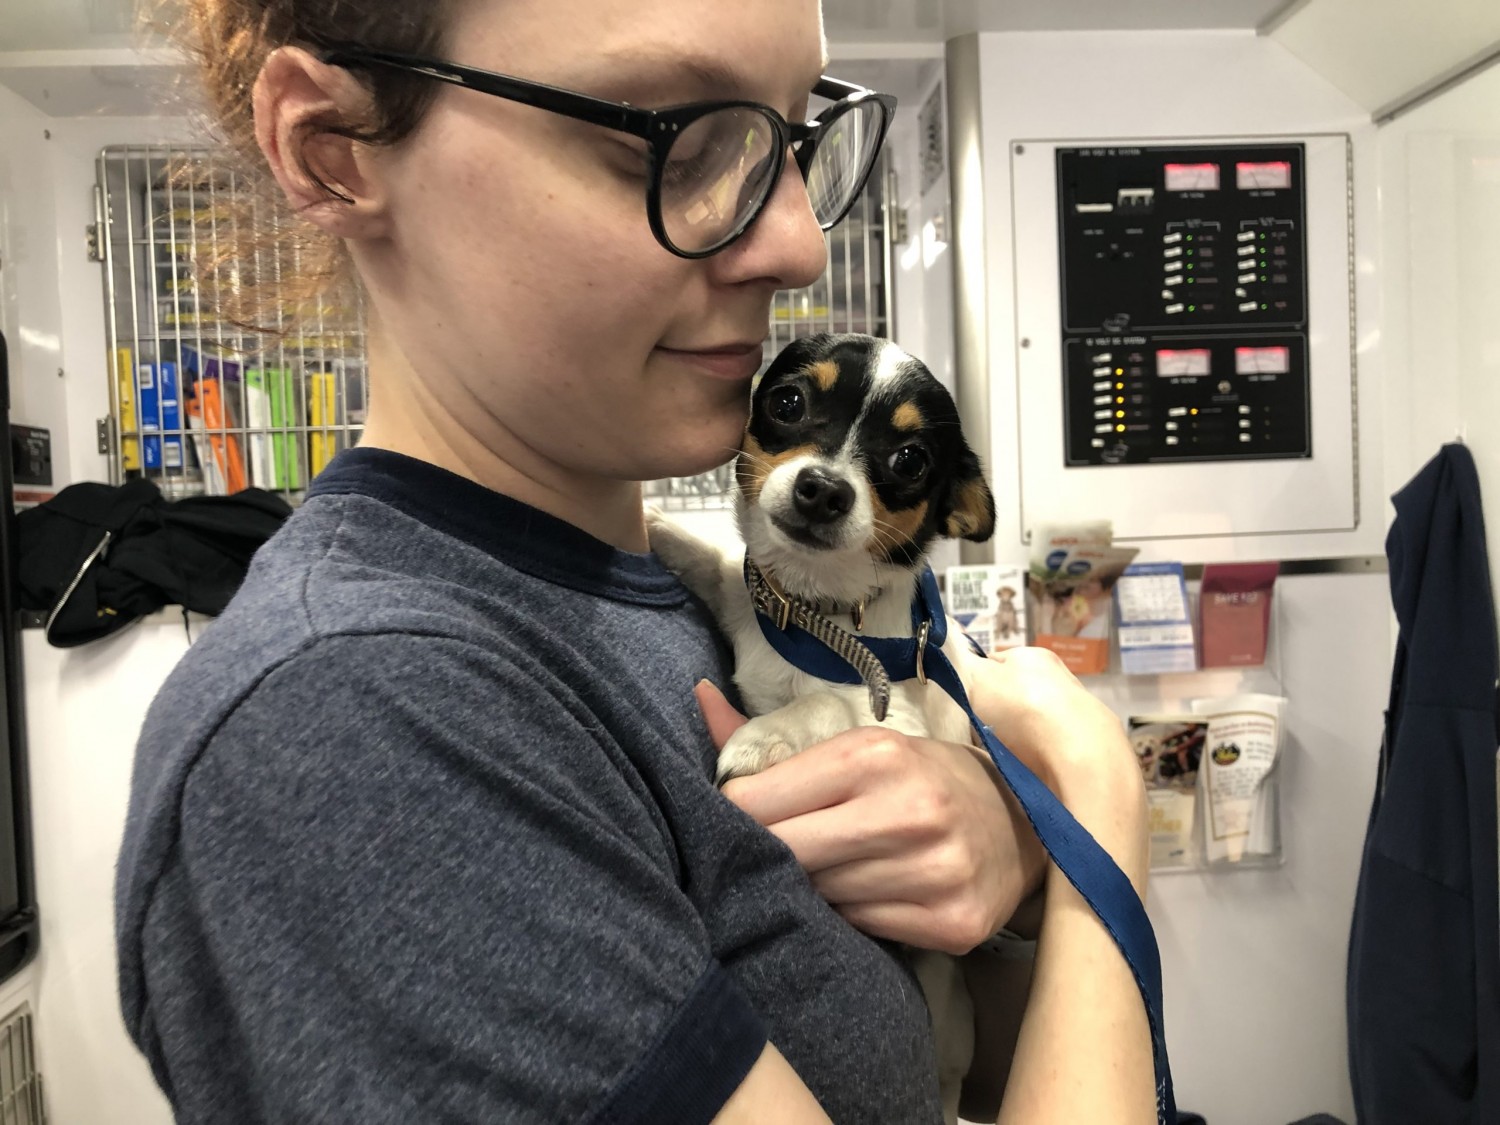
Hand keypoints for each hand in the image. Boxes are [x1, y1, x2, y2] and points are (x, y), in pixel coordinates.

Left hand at [695, 681, 1045, 955]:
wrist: (1023, 816)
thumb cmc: (918, 775)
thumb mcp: (856, 744)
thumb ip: (766, 740)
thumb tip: (694, 695)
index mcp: (872, 756)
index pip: (756, 801)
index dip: (734, 814)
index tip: (739, 817)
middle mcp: (905, 811)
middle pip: (782, 853)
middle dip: (766, 854)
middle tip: (772, 850)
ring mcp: (934, 871)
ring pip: (819, 897)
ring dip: (811, 887)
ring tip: (831, 867)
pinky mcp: (952, 922)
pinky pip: (862, 929)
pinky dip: (852, 915)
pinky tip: (867, 892)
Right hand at [966, 647, 1147, 890]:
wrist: (1080, 757)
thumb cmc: (1023, 709)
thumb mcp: (978, 677)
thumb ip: (961, 668)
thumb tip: (954, 664)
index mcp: (1033, 656)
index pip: (993, 662)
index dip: (972, 681)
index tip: (959, 703)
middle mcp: (1057, 679)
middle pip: (1012, 694)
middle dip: (994, 713)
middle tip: (974, 732)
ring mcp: (1073, 715)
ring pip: (1029, 724)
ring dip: (1015, 737)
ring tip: (997, 756)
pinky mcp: (1084, 749)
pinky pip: (1046, 750)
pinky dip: (1033, 758)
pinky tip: (1022, 769)